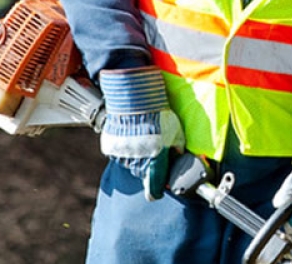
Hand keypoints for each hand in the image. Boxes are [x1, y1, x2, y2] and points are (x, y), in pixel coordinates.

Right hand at [96, 66, 183, 199]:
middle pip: (144, 175)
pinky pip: (121, 155)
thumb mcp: (177, 135)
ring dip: (138, 157)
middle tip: (155, 151)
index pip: (154, 191)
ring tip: (144, 139)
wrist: (135, 101)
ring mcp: (123, 157)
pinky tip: (133, 137)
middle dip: (150, 167)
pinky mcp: (112, 149)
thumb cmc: (159, 117)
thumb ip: (177, 150)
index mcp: (154, 165)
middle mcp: (137, 165)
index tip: (159, 189)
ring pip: (132, 164)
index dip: (157, 191)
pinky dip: (126, 149)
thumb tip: (179, 158)